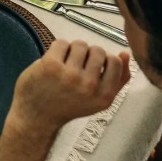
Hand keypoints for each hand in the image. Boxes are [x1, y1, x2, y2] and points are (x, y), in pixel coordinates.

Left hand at [10, 40, 131, 134]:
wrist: (36, 117)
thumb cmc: (68, 105)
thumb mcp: (98, 99)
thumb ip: (117, 79)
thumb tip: (125, 53)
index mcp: (104, 96)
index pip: (115, 62)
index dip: (104, 59)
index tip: (93, 66)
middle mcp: (89, 86)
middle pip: (98, 50)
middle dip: (88, 54)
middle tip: (76, 66)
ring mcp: (70, 75)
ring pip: (80, 44)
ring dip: (72, 50)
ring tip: (65, 63)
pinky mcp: (51, 65)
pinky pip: (61, 43)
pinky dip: (57, 48)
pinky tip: (54, 61)